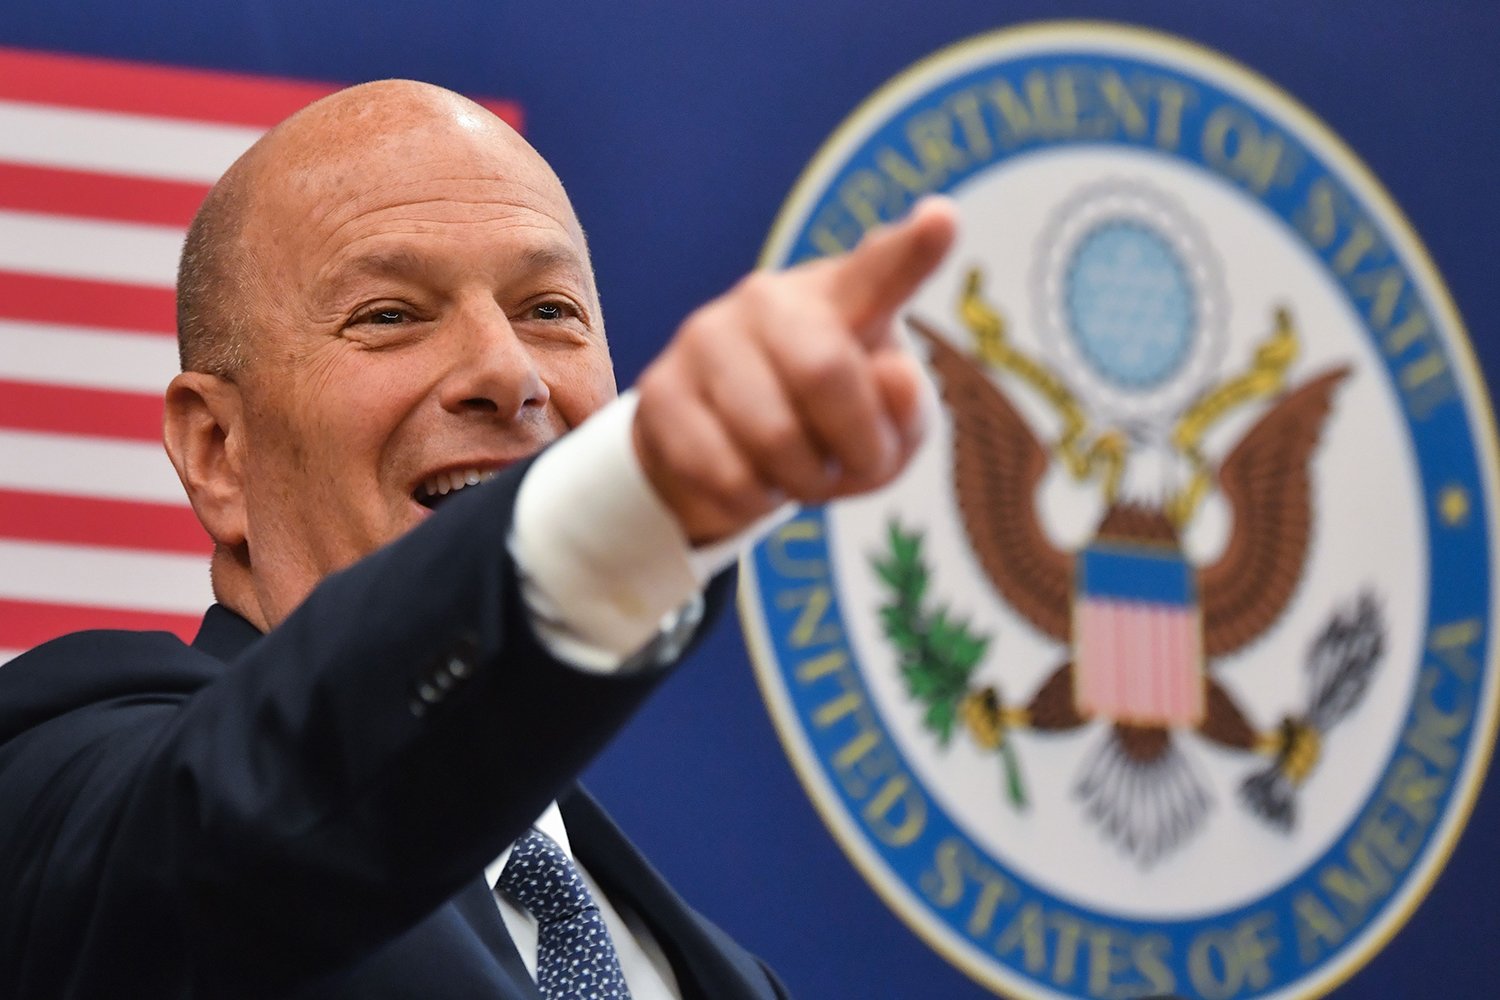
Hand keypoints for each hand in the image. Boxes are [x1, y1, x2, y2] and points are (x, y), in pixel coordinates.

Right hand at [632, 196, 957, 543]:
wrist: (720, 448)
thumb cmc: (826, 425)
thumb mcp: (886, 429)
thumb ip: (906, 408)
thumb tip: (892, 377)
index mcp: (842, 295)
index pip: (881, 270)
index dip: (914, 251)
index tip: (943, 219)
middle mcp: (769, 298)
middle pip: (824, 371)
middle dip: (855, 447)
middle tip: (854, 468)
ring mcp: (705, 338)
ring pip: (772, 438)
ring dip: (804, 484)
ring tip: (799, 472)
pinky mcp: (660, 391)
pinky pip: (725, 474)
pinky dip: (754, 502)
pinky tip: (751, 479)